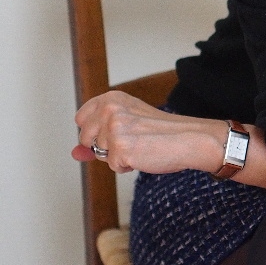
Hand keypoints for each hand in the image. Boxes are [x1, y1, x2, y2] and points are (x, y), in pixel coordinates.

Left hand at [73, 91, 221, 174]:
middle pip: (85, 138)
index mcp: (112, 98)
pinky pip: (113, 166)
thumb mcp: (128, 123)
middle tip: (130, 140)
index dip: (94, 132)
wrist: (190, 139)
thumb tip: (75, 152)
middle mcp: (110, 109)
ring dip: (117, 157)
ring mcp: (114, 128)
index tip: (113, 133)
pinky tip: (144, 155)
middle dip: (102, 146)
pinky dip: (127, 166)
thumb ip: (98, 134)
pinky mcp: (120, 148)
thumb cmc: (163, 131)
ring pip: (99, 154)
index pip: (81, 118)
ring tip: (141, 147)